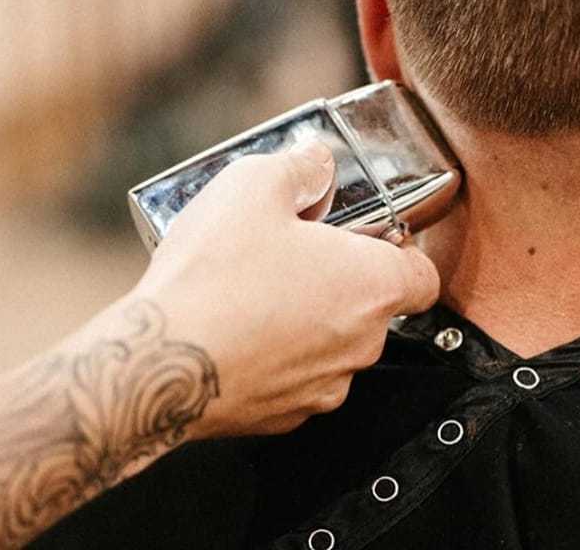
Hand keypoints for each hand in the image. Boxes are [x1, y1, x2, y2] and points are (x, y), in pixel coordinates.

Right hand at [128, 141, 439, 437]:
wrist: (156, 366)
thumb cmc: (214, 277)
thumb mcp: (254, 185)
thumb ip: (299, 167)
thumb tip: (316, 163)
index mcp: (372, 287)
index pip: (423, 276)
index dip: (402, 252)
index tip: (371, 237)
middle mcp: (360, 345)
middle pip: (374, 308)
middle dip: (342, 279)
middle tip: (293, 252)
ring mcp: (322, 388)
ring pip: (333, 345)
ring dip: (308, 319)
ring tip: (254, 290)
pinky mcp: (282, 417)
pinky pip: (294, 377)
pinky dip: (275, 356)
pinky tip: (234, 330)